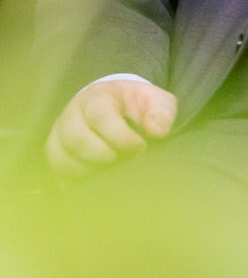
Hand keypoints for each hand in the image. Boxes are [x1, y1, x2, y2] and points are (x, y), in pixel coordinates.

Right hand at [45, 78, 176, 176]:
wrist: (118, 106)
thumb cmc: (138, 105)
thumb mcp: (158, 100)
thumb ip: (162, 112)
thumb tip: (156, 132)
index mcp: (97, 97)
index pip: (99, 116)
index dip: (121, 137)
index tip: (140, 147)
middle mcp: (71, 114)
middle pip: (76, 140)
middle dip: (106, 155)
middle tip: (127, 157)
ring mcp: (59, 135)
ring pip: (62, 159)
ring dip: (91, 169)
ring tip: (113, 167)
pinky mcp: (55, 154)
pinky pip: (57, 173)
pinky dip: (77, 180)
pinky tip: (98, 177)